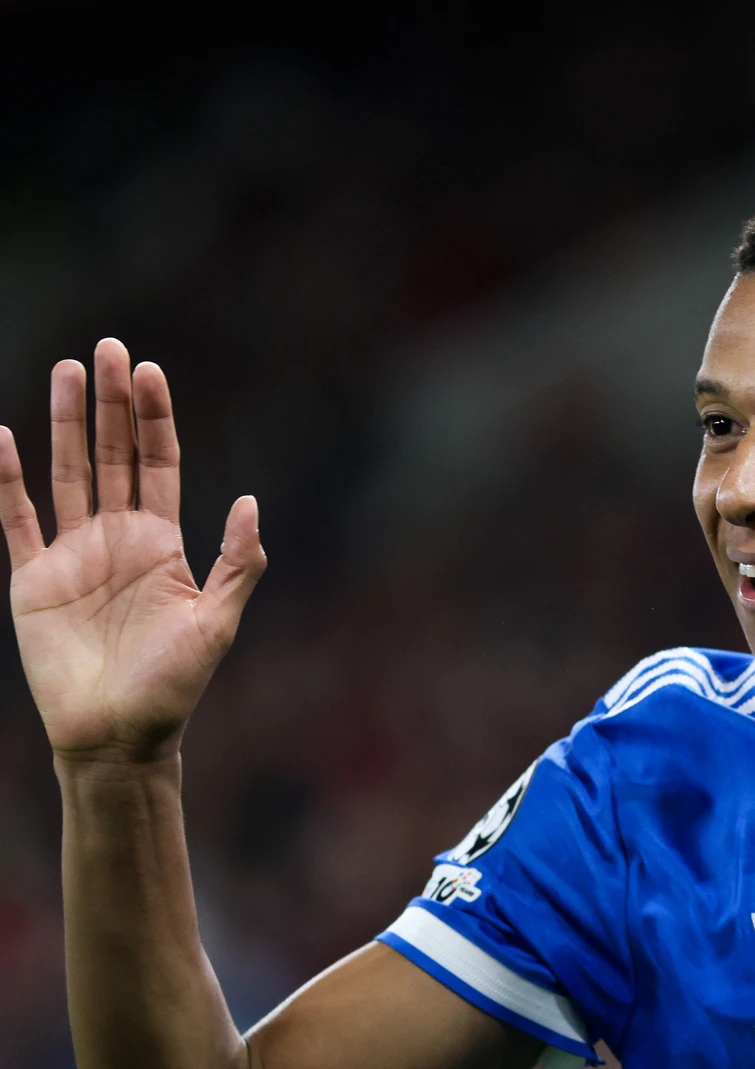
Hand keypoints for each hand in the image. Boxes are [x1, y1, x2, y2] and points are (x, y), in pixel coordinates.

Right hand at [1, 339, 265, 762]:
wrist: (118, 736)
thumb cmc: (173, 686)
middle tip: (110, 348)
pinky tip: (3, 437)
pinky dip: (6, 480)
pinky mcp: (32, 580)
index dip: (155, 419)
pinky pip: (15, 520)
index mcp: (162, 543)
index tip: (152, 371)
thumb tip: (248, 501)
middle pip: (112, 455)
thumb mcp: (217, 623)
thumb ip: (236, 563)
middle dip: (112, 403)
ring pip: (67, 473)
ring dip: (66, 423)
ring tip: (68, 370)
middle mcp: (117, 539)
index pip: (158, 463)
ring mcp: (73, 555)